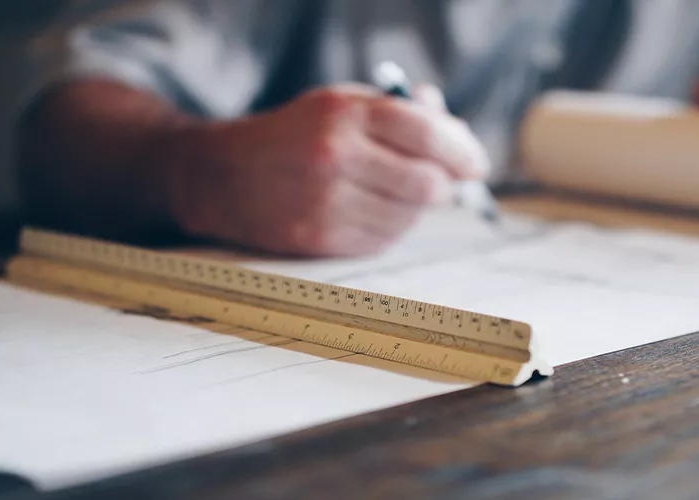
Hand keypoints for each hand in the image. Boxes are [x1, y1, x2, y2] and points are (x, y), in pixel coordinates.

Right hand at [166, 83, 489, 256]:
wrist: (222, 175)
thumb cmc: (293, 136)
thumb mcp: (340, 104)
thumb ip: (399, 112)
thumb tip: (455, 128)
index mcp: (344, 114)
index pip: (427, 134)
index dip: (463, 151)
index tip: (476, 164)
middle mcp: (335, 157)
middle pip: (427, 184)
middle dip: (444, 185)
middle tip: (443, 182)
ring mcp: (326, 202)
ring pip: (409, 217)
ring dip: (415, 208)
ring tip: (394, 192)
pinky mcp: (320, 239)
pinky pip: (383, 241)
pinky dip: (390, 228)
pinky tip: (371, 211)